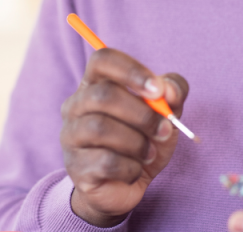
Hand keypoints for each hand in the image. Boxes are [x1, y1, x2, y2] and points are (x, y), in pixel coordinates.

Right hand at [60, 48, 188, 226]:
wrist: (128, 183)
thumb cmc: (144, 138)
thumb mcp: (165, 112)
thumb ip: (172, 92)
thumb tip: (168, 89)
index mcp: (96, 83)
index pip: (103, 59)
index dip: (132, 71)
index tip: (158, 90)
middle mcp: (76, 104)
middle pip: (103, 94)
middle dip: (142, 114)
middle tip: (164, 129)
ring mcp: (70, 135)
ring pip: (101, 128)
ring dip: (137, 142)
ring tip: (150, 153)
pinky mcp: (75, 166)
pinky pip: (105, 161)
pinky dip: (130, 167)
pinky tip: (135, 169)